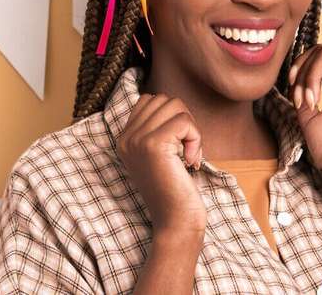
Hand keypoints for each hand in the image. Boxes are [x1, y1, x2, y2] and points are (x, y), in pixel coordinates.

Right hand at [117, 94, 206, 235]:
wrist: (176, 222)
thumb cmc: (176, 190)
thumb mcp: (161, 155)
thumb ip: (159, 129)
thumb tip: (171, 102)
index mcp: (124, 139)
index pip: (149, 100)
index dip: (172, 116)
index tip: (178, 144)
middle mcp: (126, 137)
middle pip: (164, 99)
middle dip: (184, 120)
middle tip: (186, 150)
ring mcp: (137, 140)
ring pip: (175, 106)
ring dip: (191, 129)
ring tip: (188, 155)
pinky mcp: (153, 145)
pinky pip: (184, 121)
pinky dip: (196, 139)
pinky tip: (191, 162)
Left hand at [287, 44, 321, 183]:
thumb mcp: (306, 113)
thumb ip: (302, 89)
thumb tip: (295, 72)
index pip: (314, 58)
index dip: (297, 68)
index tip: (292, 92)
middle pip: (320, 50)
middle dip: (303, 71)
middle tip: (301, 98)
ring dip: (312, 77)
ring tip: (313, 101)